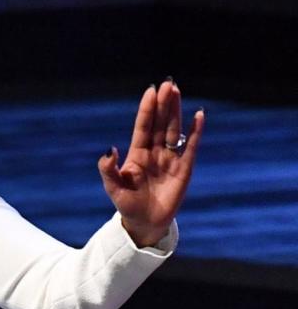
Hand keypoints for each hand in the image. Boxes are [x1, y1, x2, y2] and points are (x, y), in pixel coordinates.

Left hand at [98, 81, 203, 246]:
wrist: (145, 224)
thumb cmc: (128, 205)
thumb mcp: (113, 188)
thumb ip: (108, 170)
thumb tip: (109, 150)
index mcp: (137, 153)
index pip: (143, 126)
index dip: (147, 109)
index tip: (151, 91)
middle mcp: (155, 152)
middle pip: (160, 123)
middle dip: (163, 104)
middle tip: (168, 84)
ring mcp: (170, 158)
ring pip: (174, 130)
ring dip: (176, 111)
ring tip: (177, 91)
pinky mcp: (184, 168)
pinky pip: (191, 147)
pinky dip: (196, 132)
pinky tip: (199, 115)